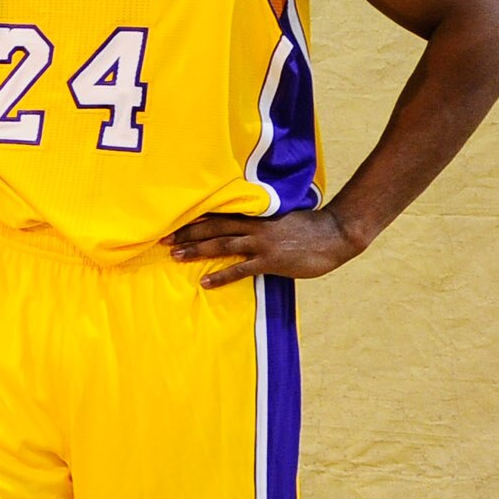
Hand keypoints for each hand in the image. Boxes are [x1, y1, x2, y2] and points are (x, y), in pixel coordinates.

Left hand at [167, 206, 362, 287]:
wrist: (336, 234)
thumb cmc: (310, 228)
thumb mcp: (282, 219)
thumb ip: (262, 223)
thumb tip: (244, 227)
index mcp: (257, 216)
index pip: (220, 215)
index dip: (196, 219)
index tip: (174, 221)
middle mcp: (255, 227)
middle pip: (214, 228)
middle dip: (187, 233)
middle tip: (163, 239)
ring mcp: (262, 243)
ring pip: (222, 245)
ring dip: (197, 250)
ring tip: (175, 256)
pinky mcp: (271, 260)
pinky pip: (241, 268)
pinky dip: (222, 276)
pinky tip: (206, 283)